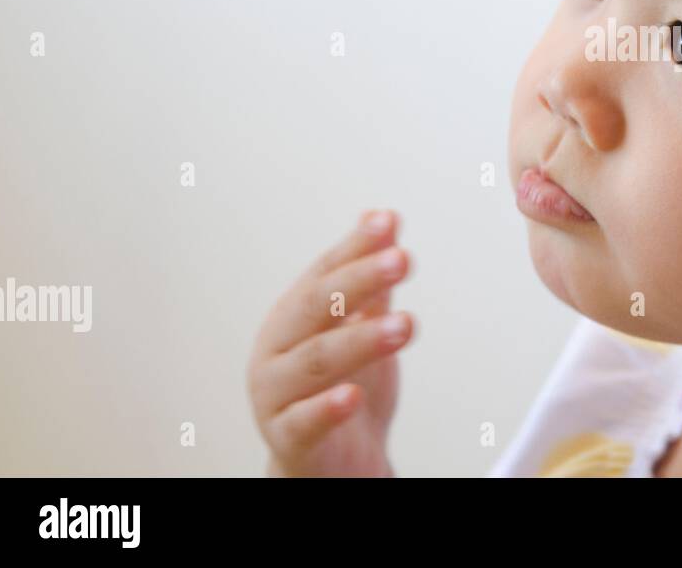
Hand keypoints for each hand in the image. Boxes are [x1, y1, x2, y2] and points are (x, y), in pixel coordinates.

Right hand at [247, 209, 413, 476]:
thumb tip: (383, 218)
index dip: (356, 246)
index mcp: (294, 315)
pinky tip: (352, 395)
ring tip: (406, 326)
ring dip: (361, 340)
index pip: (325, 272)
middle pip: (316, 308)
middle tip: (402, 261)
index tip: (389, 222)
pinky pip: (304, 422)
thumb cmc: (344, 386)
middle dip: (359, 281)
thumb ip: (369, 281)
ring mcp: (275, 394)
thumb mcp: (361, 327)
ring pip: (315, 361)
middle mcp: (276, 348)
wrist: (333, 463)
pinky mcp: (287, 439)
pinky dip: (326, 408)